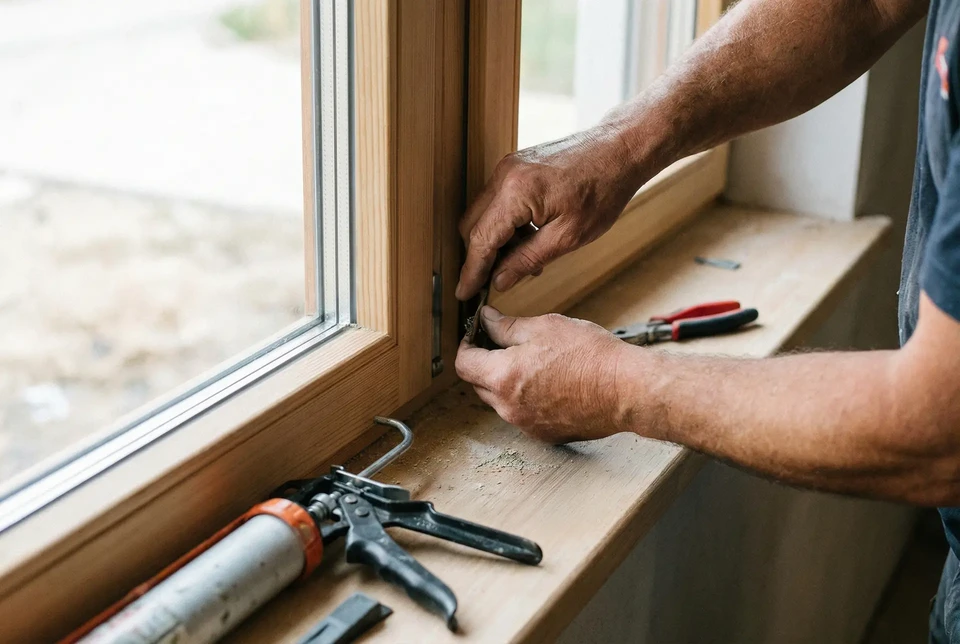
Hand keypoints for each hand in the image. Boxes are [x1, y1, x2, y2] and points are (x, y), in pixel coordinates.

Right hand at [455, 126, 648, 300]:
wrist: (619, 150)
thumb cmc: (603, 189)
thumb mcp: (568, 236)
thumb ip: (527, 259)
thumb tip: (499, 280)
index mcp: (516, 192)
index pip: (481, 239)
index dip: (471, 270)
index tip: (464, 293)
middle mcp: (504, 175)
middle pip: (473, 226)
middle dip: (481, 257)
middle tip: (495, 283)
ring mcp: (508, 168)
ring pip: (484, 215)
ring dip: (496, 242)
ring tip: (526, 261)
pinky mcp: (516, 167)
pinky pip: (498, 202)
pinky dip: (506, 225)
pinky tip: (529, 239)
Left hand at [455, 306, 633, 442]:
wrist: (627, 389)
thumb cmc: (590, 356)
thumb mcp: (545, 327)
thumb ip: (507, 327)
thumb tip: (486, 320)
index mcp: (503, 378)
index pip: (464, 364)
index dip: (467, 345)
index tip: (476, 335)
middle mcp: (509, 408)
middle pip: (480, 384)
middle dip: (487, 363)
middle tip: (506, 345)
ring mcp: (526, 425)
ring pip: (501, 401)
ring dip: (507, 383)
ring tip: (536, 363)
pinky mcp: (545, 435)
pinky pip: (523, 415)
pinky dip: (527, 399)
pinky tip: (550, 383)